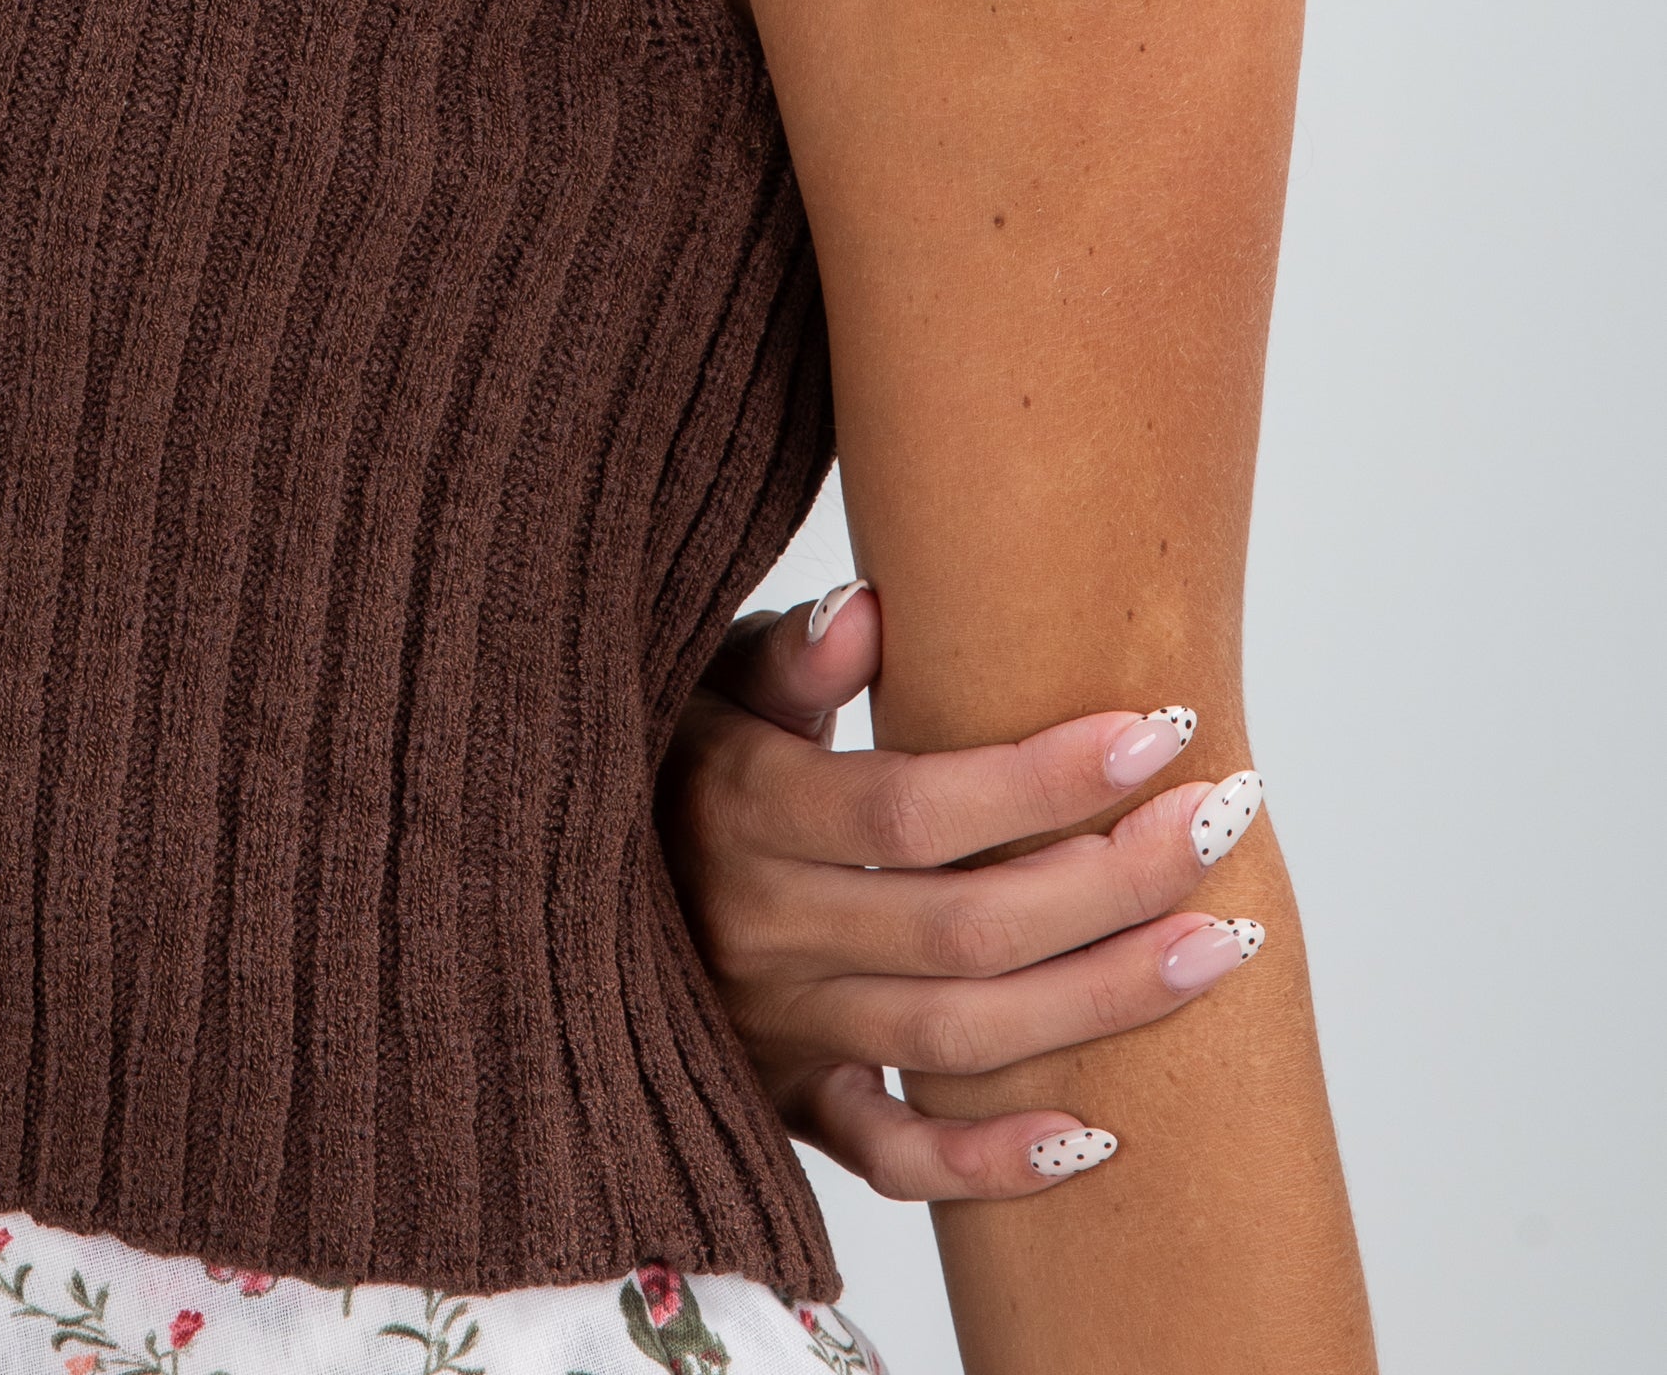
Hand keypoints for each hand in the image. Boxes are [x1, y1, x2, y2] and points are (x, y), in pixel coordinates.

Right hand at [657, 583, 1271, 1200]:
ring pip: (958, 1041)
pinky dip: (989, 1167)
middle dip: (1112, 879)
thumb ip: (789, 657)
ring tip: (1220, 945)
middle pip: (964, 929)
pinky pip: (890, 1162)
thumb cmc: (670, 753)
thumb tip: (872, 609)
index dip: (1042, 778)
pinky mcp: (782, 1102)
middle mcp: (761, 930)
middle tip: (1225, 820)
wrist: (551, 873)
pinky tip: (1097, 1137)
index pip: (916, 808)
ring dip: (1102, 999)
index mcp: (744, 809)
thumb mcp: (704, 681)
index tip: (1157, 728)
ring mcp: (774, 1030)